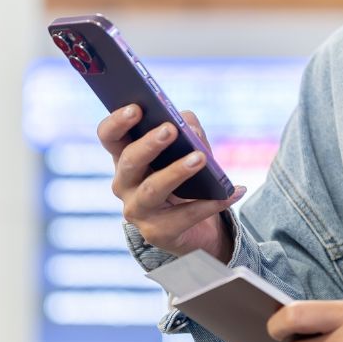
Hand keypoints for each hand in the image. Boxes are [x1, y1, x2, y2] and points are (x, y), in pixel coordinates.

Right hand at [99, 105, 243, 261]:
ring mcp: (137, 211)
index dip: (118, 122)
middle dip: (149, 144)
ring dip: (177, 171)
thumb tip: (190, 130)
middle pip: (129, 161)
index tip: (136, 108)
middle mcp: (124, 184)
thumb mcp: (188, 150)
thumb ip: (188, 131)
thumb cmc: (187, 179)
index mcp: (125, 157)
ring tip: (200, 158)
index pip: (109, 136)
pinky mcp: (157, 233)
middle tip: (171, 129)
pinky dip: (211, 203)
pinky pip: (184, 216)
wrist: (195, 229)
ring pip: (152, 189)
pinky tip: (233, 191)